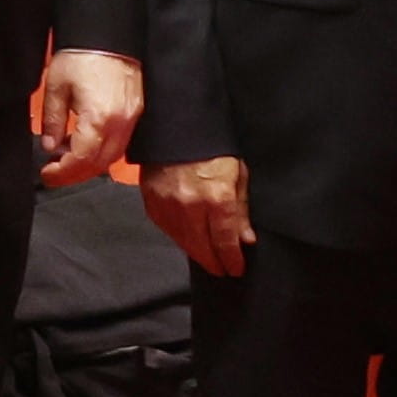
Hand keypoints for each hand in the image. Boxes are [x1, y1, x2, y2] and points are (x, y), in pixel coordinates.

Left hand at [35, 49, 145, 184]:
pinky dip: (101, 150)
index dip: (63, 172)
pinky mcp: (136, 112)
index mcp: (100, 118)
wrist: (108, 36)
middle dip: (75, 174)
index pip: (82, 159)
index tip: (47, 174)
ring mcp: (132, 119)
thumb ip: (52, 121)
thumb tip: (50, 146)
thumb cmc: (81, 56)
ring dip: (89, 164)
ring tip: (64, 158)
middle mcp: (121, 123)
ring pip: (113, 156)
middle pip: (100, 163)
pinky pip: (120, 143)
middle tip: (53, 173)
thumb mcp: (55, 87)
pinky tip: (82, 144)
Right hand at [143, 155, 254, 277]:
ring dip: (196, 252)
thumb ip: (241, 208)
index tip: (236, 269)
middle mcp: (191, 206)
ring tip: (206, 258)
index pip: (225, 241)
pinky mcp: (151, 201)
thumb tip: (245, 238)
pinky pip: (165, 229)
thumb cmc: (212, 147)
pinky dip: (177, 237)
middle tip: (222, 270)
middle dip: (214, 262)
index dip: (232, 260)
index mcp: (217, 198)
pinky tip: (186, 240)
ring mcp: (167, 204)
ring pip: (182, 241)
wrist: (177, 126)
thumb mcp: (238, 174)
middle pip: (202, 247)